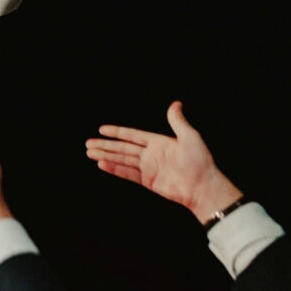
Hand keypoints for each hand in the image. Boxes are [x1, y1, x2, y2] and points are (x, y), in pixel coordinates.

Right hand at [85, 101, 242, 223]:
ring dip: (106, 156)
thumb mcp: (190, 137)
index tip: (102, 129)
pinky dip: (114, 169)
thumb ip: (177, 121)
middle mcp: (151, 155)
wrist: (203, 187)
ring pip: (122, 160)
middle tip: (88, 143)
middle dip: (105, 146)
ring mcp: (148, 168)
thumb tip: (175, 104)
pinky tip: (102, 164)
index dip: (117, 132)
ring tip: (90, 153)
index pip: (133, 135)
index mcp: (158, 142)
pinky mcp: (148, 181)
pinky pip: (127, 173)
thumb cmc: (199, 161)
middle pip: (123, 148)